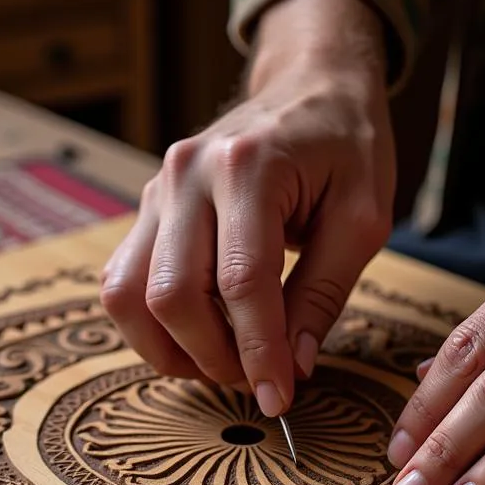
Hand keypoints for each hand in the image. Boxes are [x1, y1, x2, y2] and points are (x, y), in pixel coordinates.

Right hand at [100, 0, 396, 415]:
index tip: (281, 398)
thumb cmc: (346, 146)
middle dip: (213, 357)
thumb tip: (294, 366)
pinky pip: (122, 280)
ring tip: (221, 363)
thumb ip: (325, 293)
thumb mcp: (362, 217)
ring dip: (168, 349)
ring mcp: (157, 189)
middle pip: (171, 294)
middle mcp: (186, 174)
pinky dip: (150, 325)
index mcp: (248, 166)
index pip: (242, 282)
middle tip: (257, 380)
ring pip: (127, 294)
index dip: (260, 352)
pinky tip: (197, 336)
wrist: (309, 86)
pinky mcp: (146, 207)